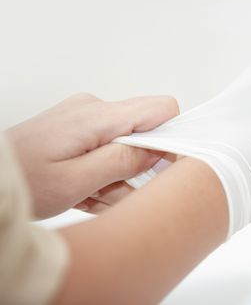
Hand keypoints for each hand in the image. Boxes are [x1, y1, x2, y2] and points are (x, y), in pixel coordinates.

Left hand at [7, 93, 178, 217]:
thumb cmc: (22, 181)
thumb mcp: (75, 181)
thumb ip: (122, 162)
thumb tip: (159, 150)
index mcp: (97, 116)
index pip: (161, 108)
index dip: (173, 136)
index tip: (166, 167)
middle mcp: (94, 109)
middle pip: (144, 130)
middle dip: (139, 165)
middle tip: (118, 191)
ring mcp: (86, 117)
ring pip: (125, 144)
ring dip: (118, 174)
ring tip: (92, 197)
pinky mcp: (79, 128)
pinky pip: (108, 147)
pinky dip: (104, 171)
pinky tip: (87, 191)